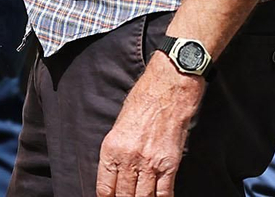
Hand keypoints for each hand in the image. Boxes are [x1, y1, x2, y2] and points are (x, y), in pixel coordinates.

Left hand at [96, 52, 202, 195]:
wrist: (168, 88)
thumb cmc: (143, 100)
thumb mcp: (119, 125)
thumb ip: (117, 151)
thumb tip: (116, 173)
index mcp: (112, 149)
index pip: (105, 188)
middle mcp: (129, 159)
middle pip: (123, 196)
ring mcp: (150, 163)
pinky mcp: (169, 164)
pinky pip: (164, 193)